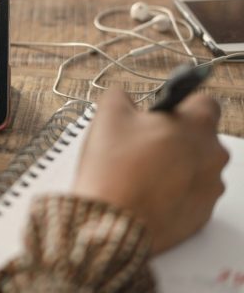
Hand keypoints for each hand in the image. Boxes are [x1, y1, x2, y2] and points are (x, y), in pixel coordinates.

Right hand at [73, 89, 228, 253]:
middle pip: (199, 137)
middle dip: (174, 138)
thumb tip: (122, 96)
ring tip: (139, 174)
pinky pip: (190, 195)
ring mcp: (211, 188)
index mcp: (196, 125)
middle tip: (141, 145)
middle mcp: (213, 155)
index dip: (180, 106)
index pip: (205, 102)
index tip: (161, 114)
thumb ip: (119, 96)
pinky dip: (172, 193)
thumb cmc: (113, 170)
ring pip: (195, 167)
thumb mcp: (107, 117)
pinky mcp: (202, 215)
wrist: (111, 223)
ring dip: (174, 166)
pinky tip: (144, 194)